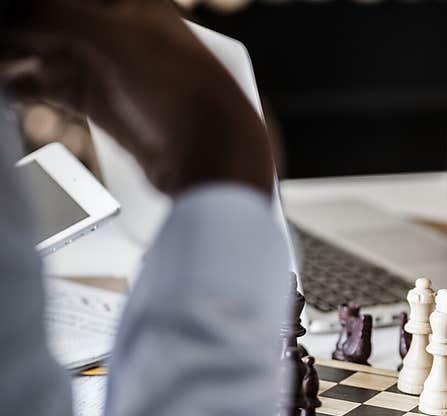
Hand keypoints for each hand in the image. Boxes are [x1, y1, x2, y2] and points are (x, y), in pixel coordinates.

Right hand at [0, 0, 273, 196]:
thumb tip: (14, 16)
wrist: (212, 155)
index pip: (66, 0)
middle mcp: (121, 32)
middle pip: (54, 22)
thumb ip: (53, 15)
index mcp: (132, 3)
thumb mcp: (111, 37)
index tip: (10, 17)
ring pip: (49, 53)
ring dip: (19, 58)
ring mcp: (113, 70)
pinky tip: (11, 87)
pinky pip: (57, 88)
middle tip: (5, 41)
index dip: (29, 10)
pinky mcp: (108, 106)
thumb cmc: (182, 91)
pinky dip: (29, 86)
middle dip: (20, 30)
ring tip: (2, 68)